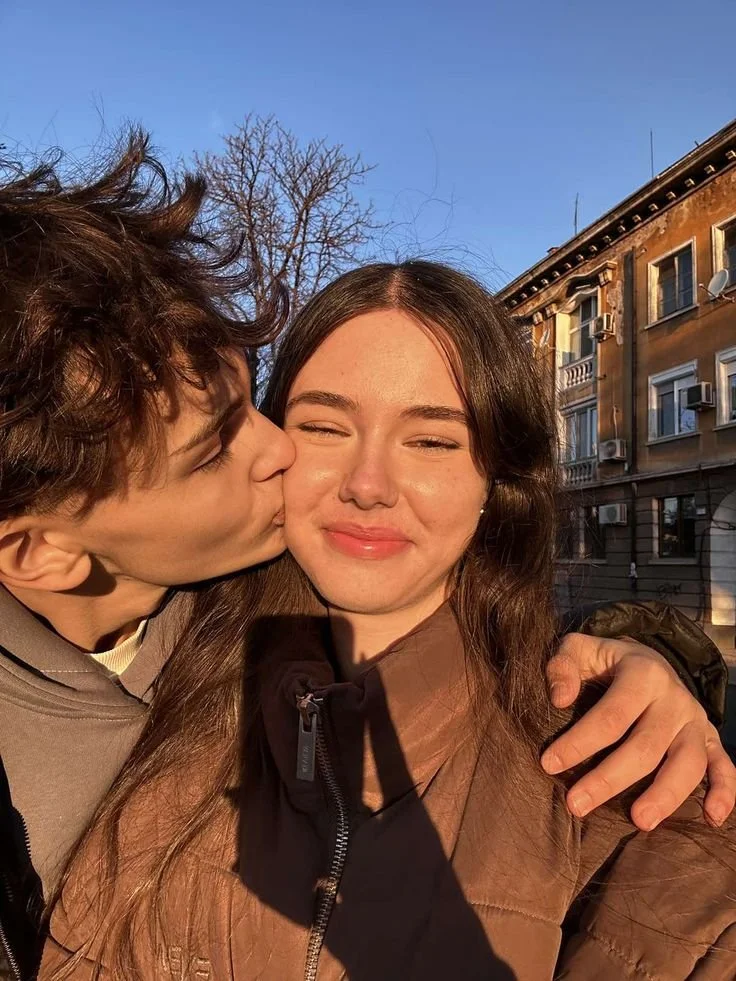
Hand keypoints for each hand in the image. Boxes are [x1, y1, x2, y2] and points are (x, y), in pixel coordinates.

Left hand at [540, 633, 735, 830]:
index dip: (580, 741)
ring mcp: (695, 721)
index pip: (611, 715)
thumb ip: (562, 666)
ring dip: (665, 794)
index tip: (550, 764)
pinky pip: (724, 766)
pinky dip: (725, 791)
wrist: (649, 661)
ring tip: (639, 821)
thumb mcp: (581, 650)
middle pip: (646, 746)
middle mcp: (674, 698)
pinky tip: (713, 817)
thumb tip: (559, 699)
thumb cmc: (607, 663)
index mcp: (643, 673)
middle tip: (577, 805)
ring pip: (688, 762)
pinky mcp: (710, 739)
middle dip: (609, 779)